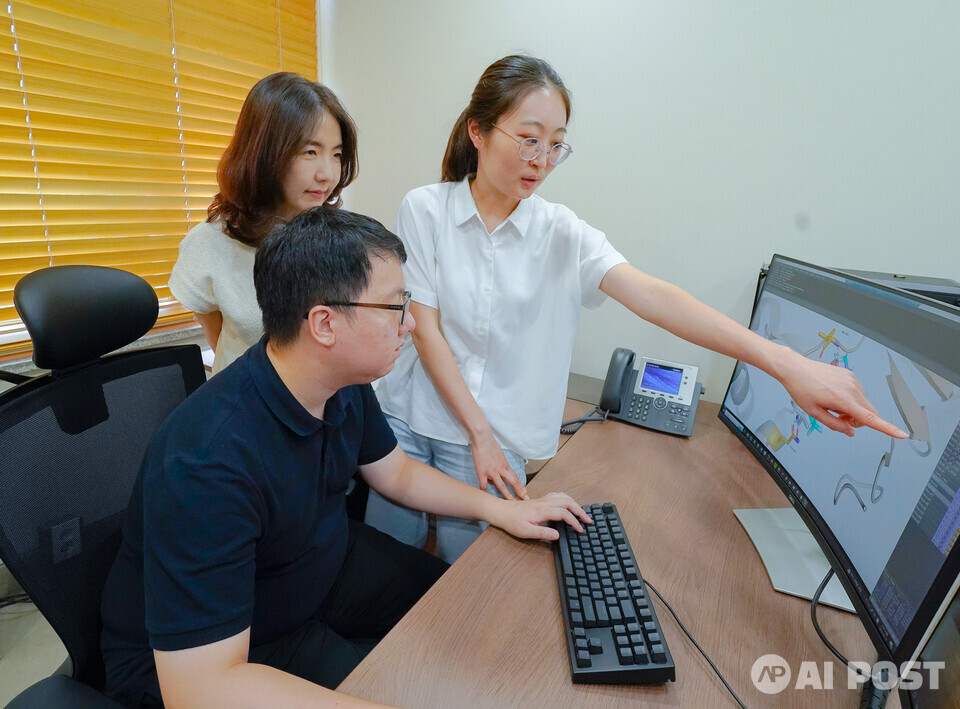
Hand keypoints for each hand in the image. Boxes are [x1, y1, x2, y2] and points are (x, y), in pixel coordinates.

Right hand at [470, 427, 527, 499]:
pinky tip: (486, 497)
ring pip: (501, 486)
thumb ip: (501, 465)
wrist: (482, 439)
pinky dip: (485, 492)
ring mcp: (492, 471)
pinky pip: (483, 485)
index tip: (525, 493)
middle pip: (513, 482)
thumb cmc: (491, 445)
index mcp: (506, 465)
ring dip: (507, 495)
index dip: (521, 486)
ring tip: (511, 502)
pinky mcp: (482, 472)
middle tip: (525, 500)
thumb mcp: (500, 455)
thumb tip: (499, 474)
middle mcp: (501, 469)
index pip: (516, 477)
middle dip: (519, 492)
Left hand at [491, 492, 592, 541]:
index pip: (563, 514)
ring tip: (582, 513)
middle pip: (568, 502)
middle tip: (588, 520)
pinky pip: (558, 495)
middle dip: (580, 510)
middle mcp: (544, 502)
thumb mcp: (526, 532)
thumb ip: (542, 533)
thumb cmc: (512, 522)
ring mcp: (543, 499)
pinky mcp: (541, 499)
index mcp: (542, 510)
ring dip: (575, 504)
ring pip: (564, 497)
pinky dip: (567, 499)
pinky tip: (569, 504)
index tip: (580, 530)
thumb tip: (558, 535)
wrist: (502, 511)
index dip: (574, 521)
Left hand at [776, 349, 907, 437]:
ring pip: (864, 403)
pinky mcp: (850, 375)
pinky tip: (834, 394)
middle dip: (858, 420)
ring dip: (854, 409)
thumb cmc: (802, 389)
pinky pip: (858, 392)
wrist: (795, 368)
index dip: (887, 428)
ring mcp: (852, 380)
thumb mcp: (814, 412)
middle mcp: (852, 389)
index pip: (870, 418)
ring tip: (833, 404)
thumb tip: (850, 432)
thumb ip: (835, 424)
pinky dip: (851, 398)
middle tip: (838, 417)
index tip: (902, 434)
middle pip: (870, 412)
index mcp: (844, 400)